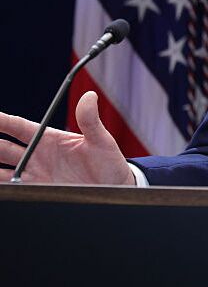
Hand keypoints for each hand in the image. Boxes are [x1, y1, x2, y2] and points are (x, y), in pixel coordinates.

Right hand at [0, 91, 134, 184]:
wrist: (116, 189)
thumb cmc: (110, 164)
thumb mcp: (102, 142)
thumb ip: (91, 121)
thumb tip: (90, 95)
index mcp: (48, 139)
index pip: (15, 127)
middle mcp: (35, 156)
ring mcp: (33, 175)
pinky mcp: (34, 191)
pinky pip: (10, 188)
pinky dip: (1, 186)